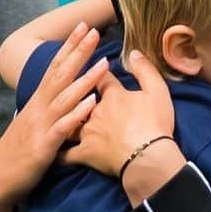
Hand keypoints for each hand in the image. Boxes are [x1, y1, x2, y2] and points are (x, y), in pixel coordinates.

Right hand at [0, 24, 107, 211]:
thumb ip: (47, 110)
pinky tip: (91, 103)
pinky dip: (77, 114)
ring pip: (65, 98)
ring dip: (85, 80)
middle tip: (94, 31)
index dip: (69, 47)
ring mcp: (40, 126)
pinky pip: (63, 127)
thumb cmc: (17, 154)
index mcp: (36, 102)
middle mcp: (38, 109)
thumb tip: (65, 97)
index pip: (54, 68)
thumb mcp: (32, 126)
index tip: (83, 28)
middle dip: (78, 52)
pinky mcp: (44, 146)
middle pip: (60, 75)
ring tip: (104, 64)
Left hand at [62, 49, 177, 176]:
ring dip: (63, 121)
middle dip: (75, 95)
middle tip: (71, 93)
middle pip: (79, 98)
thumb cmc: (155, 125)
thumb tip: (133, 53)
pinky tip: (53, 153)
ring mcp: (87, 133)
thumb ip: (145, 70)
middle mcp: (94, 111)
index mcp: (112, 96)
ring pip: (68, 123)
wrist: (148, 158)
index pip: (101, 78)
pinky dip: (59, 154)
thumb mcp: (158, 92)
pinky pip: (66, 155)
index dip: (98, 73)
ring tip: (56, 120)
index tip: (97, 70)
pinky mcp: (85, 154)